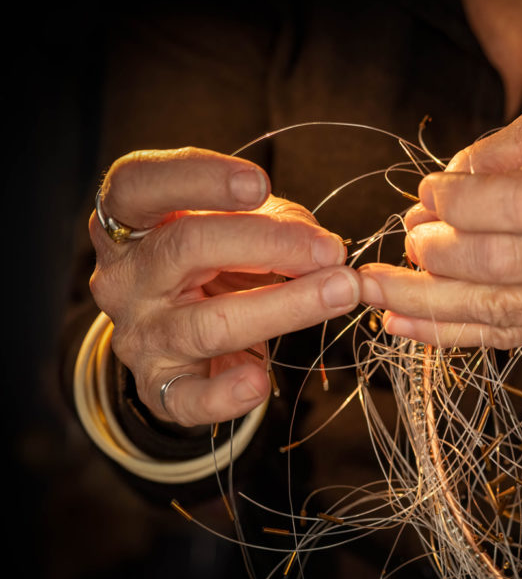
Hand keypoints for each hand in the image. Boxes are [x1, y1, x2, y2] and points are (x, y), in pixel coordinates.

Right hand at [89, 147, 360, 425]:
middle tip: (330, 250)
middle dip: (269, 244)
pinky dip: (225, 396)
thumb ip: (272, 220)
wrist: (177, 337)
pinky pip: (187, 399)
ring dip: (285, 307)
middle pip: (186, 248)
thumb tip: (322, 245)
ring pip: (207, 323)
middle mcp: (123, 277)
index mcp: (128, 222)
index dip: (198, 179)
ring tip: (341, 292)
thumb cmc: (213, 263)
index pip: (140, 185)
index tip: (259, 183)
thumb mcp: (234, 225)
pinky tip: (259, 382)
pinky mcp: (158, 387)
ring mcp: (139, 336)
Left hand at [358, 107, 521, 347]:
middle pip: (509, 266)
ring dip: (431, 304)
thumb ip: (506, 150)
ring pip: (506, 312)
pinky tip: (408, 324)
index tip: (429, 194)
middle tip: (406, 240)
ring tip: (379, 293)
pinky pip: (517, 337)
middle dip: (438, 257)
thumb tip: (437, 191)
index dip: (464, 203)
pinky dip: (455, 333)